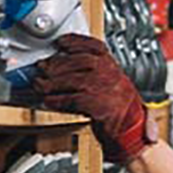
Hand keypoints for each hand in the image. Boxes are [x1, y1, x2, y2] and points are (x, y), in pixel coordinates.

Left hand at [36, 34, 151, 163]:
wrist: (131, 130)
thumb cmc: (118, 108)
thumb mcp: (110, 83)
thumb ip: (92, 72)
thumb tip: (61, 66)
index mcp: (113, 66)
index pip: (93, 45)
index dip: (74, 42)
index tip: (60, 43)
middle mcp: (111, 74)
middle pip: (78, 61)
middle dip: (56, 64)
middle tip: (41, 68)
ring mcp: (106, 89)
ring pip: (73, 80)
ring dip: (52, 83)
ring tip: (40, 85)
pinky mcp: (100, 106)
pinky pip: (73, 100)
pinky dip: (57, 100)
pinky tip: (49, 101)